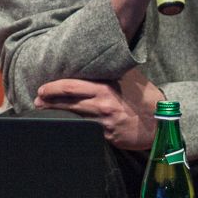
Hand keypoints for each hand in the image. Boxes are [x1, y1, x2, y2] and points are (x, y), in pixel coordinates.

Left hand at [34, 68, 165, 150]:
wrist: (160, 122)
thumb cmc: (143, 97)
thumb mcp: (128, 78)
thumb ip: (110, 71)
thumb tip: (94, 60)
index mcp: (105, 88)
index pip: (71, 86)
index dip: (53, 87)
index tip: (41, 88)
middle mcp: (102, 105)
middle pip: (67, 102)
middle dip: (48, 101)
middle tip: (37, 100)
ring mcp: (103, 123)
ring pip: (73, 117)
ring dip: (55, 114)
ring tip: (43, 111)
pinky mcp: (107, 137)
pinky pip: (85, 131)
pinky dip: (73, 128)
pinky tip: (64, 126)